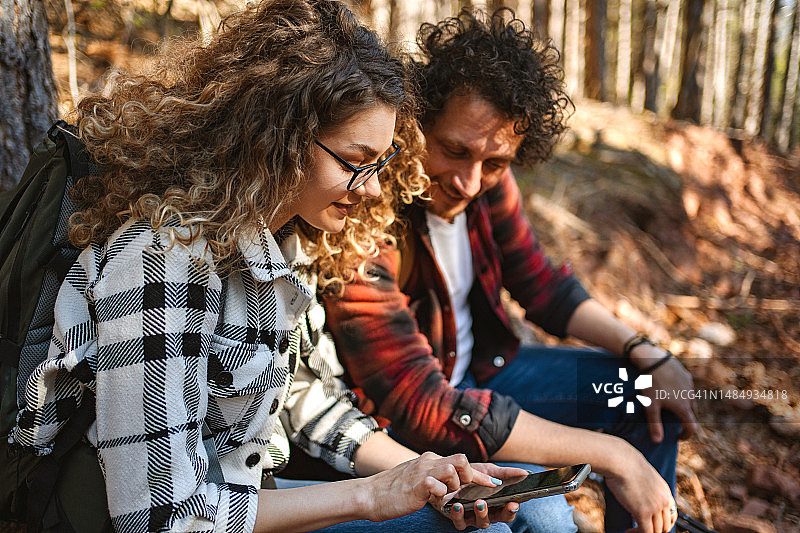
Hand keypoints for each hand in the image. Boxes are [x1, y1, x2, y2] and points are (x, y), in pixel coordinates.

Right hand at [360, 452, 503, 523]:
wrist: (370, 495)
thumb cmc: (396, 490)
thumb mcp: (420, 479)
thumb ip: (438, 477)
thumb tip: (457, 482)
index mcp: (432, 460)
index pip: (464, 461)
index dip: (487, 470)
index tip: (505, 479)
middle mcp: (429, 461)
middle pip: (462, 460)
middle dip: (478, 476)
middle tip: (485, 488)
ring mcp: (423, 471)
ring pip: (454, 468)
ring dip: (458, 485)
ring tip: (449, 496)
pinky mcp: (416, 484)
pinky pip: (437, 485)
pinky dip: (441, 493)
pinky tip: (435, 500)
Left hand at [441, 463, 528, 529]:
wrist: (450, 473)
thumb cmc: (472, 474)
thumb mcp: (490, 471)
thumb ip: (507, 474)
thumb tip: (526, 474)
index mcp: (497, 503)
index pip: (509, 510)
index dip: (512, 509)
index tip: (515, 502)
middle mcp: (487, 512)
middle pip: (498, 518)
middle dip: (503, 513)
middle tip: (503, 504)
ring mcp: (472, 516)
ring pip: (481, 522)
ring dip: (481, 513)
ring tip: (480, 502)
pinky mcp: (457, 517)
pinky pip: (460, 522)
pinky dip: (459, 515)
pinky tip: (458, 505)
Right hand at [604, 448, 676, 532]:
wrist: (621, 461)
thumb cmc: (626, 464)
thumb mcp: (643, 476)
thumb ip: (647, 489)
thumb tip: (639, 496)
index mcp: (665, 491)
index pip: (672, 516)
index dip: (664, 524)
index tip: (653, 525)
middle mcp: (663, 500)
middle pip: (665, 526)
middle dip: (654, 530)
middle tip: (640, 529)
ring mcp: (654, 507)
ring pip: (656, 531)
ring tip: (632, 531)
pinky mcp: (643, 512)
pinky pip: (645, 531)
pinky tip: (628, 531)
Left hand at [634, 345, 697, 441]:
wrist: (653, 359)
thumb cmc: (650, 383)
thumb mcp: (650, 406)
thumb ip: (654, 425)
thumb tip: (658, 442)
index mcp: (683, 406)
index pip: (691, 427)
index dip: (686, 435)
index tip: (678, 438)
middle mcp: (690, 397)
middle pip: (693, 414)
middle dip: (686, 421)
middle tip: (676, 426)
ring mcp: (689, 385)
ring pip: (691, 400)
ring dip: (686, 407)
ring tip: (674, 410)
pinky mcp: (685, 375)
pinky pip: (687, 388)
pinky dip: (683, 394)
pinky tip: (673, 393)